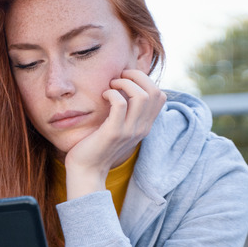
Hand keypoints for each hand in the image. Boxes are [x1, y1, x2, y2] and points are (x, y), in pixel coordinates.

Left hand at [64, 69, 165, 198]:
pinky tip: (103, 96)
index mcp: (145, 126)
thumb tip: (125, 86)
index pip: (160, 96)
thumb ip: (127, 112)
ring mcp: (129, 131)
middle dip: (137, 76)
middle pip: (154, 92)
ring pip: (141, 96)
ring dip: (125, 83)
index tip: (127, 80)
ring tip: (111, 85)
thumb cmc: (98, 144)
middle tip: (119, 77)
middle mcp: (142, 128)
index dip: (145, 81)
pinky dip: (112, 93)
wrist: (87, 170)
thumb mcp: (119, 127)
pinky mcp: (113, 133)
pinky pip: (119, 104)